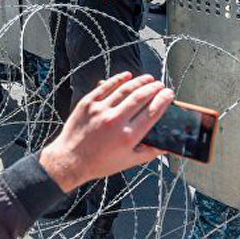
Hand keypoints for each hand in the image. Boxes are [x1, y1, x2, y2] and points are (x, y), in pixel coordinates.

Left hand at [39, 72, 173, 192]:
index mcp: (128, 136)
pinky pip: (105, 87)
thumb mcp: (128, 161)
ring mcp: (100, 110)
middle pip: (140, 97)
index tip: (169, 94)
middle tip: (160, 85)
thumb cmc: (99, 163)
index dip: (163, 100)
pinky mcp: (87, 103)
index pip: (152, 112)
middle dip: (153, 88)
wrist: (70, 159)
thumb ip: (149, 152)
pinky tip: (127, 75)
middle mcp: (115, 121)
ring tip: (148, 79)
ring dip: (139, 81)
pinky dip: (118, 79)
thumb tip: (167, 146)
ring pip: (124, 89)